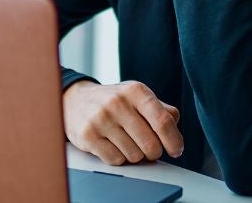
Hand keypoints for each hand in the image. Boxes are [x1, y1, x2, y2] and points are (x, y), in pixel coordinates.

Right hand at [62, 80, 183, 164]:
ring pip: (134, 156)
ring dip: (134, 155)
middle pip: (150, 144)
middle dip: (153, 152)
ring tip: (126, 142)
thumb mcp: (138, 97)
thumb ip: (161, 110)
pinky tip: (112, 145)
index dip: (174, 141)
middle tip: (148, 148)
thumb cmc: (114, 102)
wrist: (75, 100)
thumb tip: (175, 130)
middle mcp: (117, 103)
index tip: (177, 151)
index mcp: (136, 91)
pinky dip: (118, 158)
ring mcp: (101, 119)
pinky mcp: (88, 136)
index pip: (163, 121)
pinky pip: (116, 160)